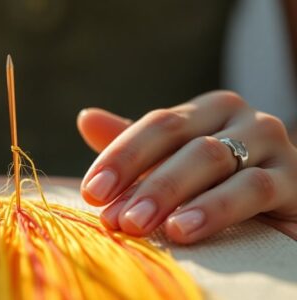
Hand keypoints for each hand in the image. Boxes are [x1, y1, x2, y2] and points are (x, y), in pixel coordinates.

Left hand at [77, 91, 296, 242]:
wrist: (284, 208)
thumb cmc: (220, 184)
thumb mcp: (174, 163)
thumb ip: (135, 145)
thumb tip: (85, 118)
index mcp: (207, 111)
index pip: (158, 124)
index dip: (121, 156)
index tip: (91, 192)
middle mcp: (240, 118)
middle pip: (181, 139)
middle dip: (141, 180)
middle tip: (113, 218)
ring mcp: (270, 145)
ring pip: (212, 159)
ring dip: (169, 193)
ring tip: (138, 224)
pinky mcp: (294, 179)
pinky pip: (252, 189)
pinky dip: (214, 208)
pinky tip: (184, 229)